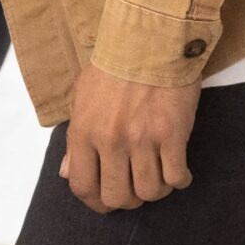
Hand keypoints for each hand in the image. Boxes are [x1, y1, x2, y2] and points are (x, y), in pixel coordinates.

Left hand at [60, 66, 199, 213]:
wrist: (147, 42)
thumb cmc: (112, 69)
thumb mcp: (80, 99)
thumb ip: (73, 140)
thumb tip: (65, 172)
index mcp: (83, 131)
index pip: (81, 185)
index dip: (93, 201)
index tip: (105, 200)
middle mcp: (110, 140)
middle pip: (117, 196)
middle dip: (127, 201)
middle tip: (135, 189)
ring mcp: (142, 139)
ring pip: (150, 192)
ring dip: (156, 191)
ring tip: (158, 176)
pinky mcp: (173, 135)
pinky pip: (177, 177)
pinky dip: (179, 180)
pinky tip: (178, 170)